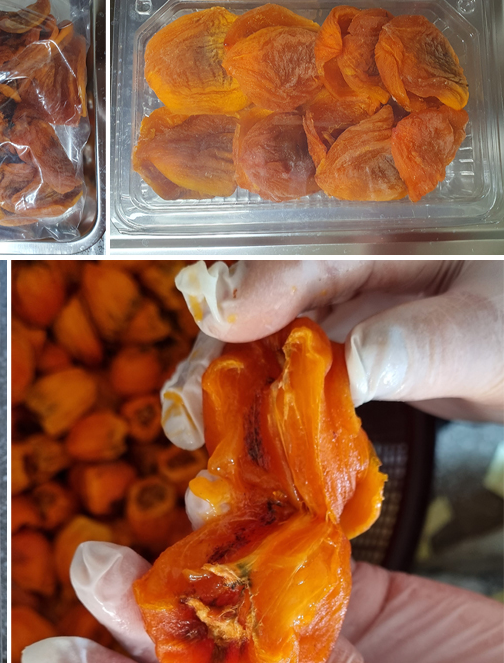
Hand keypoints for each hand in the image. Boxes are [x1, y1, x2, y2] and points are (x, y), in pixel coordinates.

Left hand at [22, 541, 503, 662]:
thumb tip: (272, 657)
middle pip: (190, 654)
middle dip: (135, 610)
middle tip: (88, 560)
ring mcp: (312, 639)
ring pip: (231, 597)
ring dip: (189, 559)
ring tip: (150, 516)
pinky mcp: (350, 594)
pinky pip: (292, 557)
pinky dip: (259, 527)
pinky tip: (222, 502)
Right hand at [162, 260, 503, 451]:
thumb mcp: (488, 337)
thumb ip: (426, 345)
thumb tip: (351, 366)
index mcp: (386, 232)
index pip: (309, 247)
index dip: (261, 282)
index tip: (225, 322)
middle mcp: (347, 263)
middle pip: (263, 293)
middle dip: (222, 346)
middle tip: (189, 398)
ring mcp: (336, 307)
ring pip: (262, 335)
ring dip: (225, 380)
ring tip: (190, 423)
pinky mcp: (331, 348)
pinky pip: (282, 371)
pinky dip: (256, 402)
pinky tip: (230, 431)